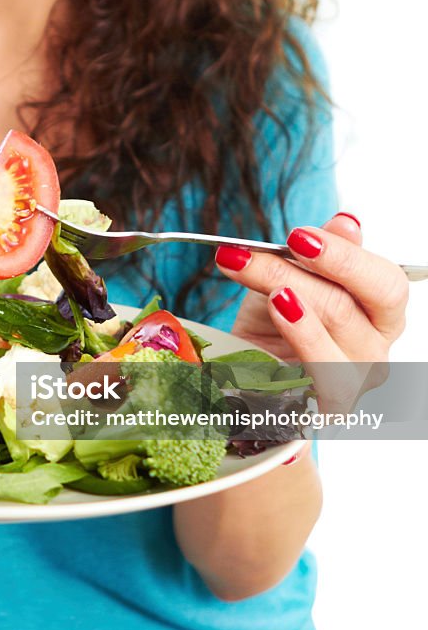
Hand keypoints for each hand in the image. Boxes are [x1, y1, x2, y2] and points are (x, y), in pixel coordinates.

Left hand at [214, 212, 407, 412]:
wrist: (245, 375)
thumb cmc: (274, 325)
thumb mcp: (288, 279)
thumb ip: (319, 254)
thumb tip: (346, 222)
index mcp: (379, 312)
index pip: (385, 282)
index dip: (344, 256)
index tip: (297, 235)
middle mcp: (375, 347)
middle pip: (353, 306)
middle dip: (310, 273)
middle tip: (268, 250)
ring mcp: (354, 380)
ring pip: (336, 334)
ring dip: (300, 302)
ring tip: (272, 287)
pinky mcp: (329, 408)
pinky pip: (323, 377)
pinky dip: (302, 342)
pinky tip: (279, 315)